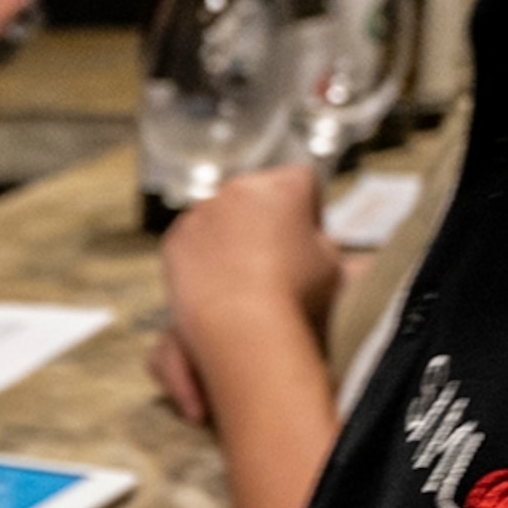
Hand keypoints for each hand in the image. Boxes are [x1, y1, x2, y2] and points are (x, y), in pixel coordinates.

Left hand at [151, 166, 341, 424]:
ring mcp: (202, 212)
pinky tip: (218, 284)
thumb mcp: (331, 263)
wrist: (239, 326)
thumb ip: (320, 241)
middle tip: (274, 258)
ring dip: (232, 235)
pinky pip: (194, 240)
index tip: (306, 237)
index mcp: (285, 185)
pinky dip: (204, 256)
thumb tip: (307, 241)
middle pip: (258, 195)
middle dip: (266, 219)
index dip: (308, 211)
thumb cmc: (294, 295)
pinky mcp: (175, 239)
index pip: (303, 181)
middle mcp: (240, 188)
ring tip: (244, 276)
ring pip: (222, 216)